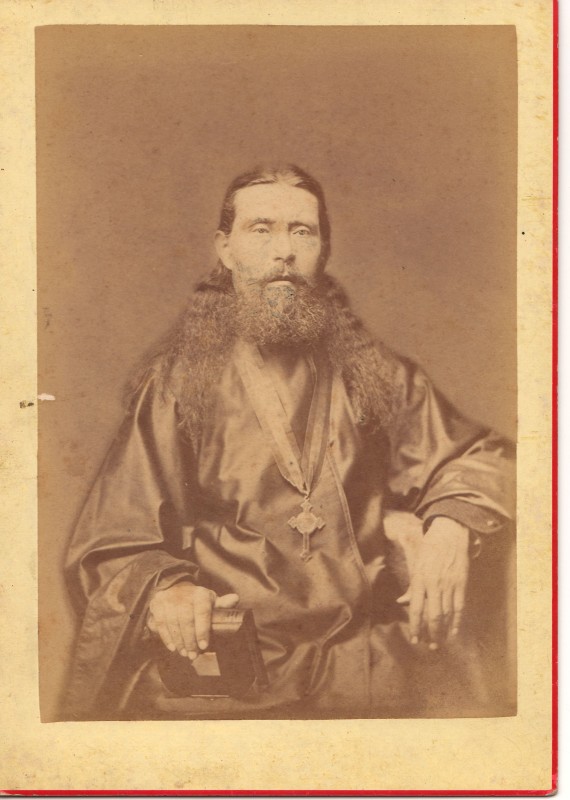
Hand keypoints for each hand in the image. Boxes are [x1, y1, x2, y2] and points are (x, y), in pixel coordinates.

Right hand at [147, 582, 239, 658]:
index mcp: (200, 594)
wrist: (176, 588)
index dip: (203, 629)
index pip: (202, 611)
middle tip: (193, 655)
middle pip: (186, 619)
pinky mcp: (157, 604)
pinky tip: (172, 648)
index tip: (204, 645)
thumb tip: (235, 599)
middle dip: (190, 640)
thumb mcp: (211, 601)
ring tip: (184, 653)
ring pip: (172, 622)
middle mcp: (184, 594)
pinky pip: (159, 623)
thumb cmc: (198, 601)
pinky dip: (166, 637)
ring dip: (178, 641)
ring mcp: (169, 598)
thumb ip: (222, 604)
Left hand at [398, 517, 469, 649]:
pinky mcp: (461, 584)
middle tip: (430, 646)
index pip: (416, 609)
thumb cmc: (430, 549)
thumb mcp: (417, 565)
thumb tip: (402, 602)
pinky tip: (454, 631)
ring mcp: (449, 584)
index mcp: (420, 579)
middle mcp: (434, 584)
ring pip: (447, 614)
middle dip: (431, 634)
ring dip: (444, 631)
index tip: (415, 639)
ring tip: (441, 642)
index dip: (415, 626)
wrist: (449, 534)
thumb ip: (412, 587)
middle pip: (433, 616)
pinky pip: (460, 607)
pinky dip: (457, 621)